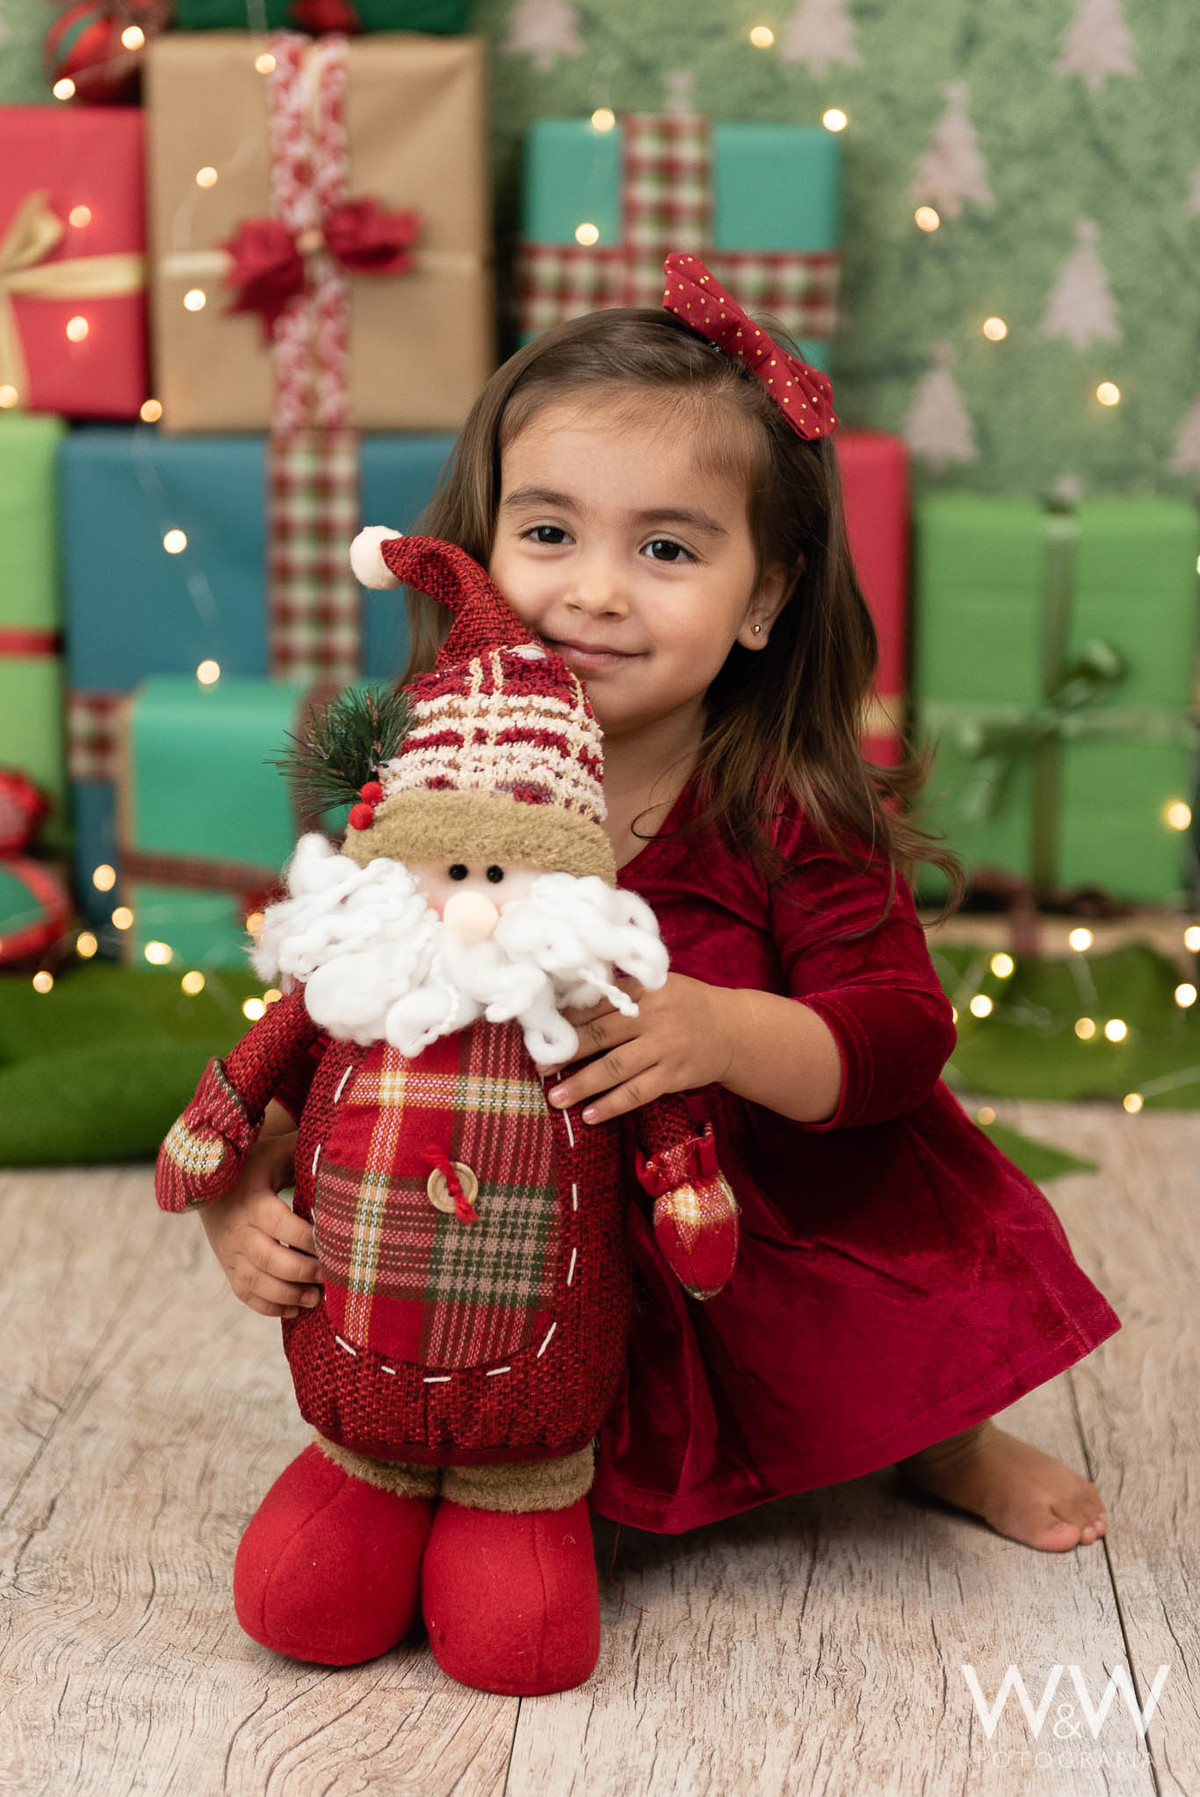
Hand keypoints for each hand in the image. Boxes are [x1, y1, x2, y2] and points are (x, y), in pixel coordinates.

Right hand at [196, 1129, 322, 1318]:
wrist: (207, 1183)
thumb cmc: (256, 1164)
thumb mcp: (278, 1153)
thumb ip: (308, 1154)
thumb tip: (347, 1149)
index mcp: (252, 1200)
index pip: (281, 1224)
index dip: (308, 1238)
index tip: (335, 1243)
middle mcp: (237, 1230)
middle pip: (268, 1258)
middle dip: (302, 1271)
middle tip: (330, 1277)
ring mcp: (229, 1252)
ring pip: (255, 1282)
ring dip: (287, 1295)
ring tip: (316, 1299)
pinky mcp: (228, 1267)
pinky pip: (245, 1294)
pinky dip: (269, 1307)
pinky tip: (295, 1310)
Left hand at [544, 973, 737, 1124]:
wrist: (734, 1030)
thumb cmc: (688, 1005)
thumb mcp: (660, 986)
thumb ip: (624, 993)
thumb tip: (574, 1004)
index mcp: (644, 991)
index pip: (597, 1005)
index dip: (567, 1020)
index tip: (542, 1032)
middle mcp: (652, 1018)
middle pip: (600, 1034)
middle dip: (566, 1051)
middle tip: (538, 1066)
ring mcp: (663, 1048)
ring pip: (614, 1068)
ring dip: (581, 1084)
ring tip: (555, 1097)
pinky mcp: (673, 1075)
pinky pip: (637, 1093)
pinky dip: (612, 1105)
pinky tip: (590, 1115)